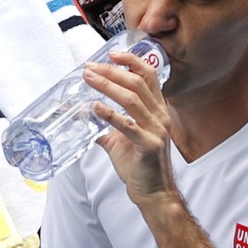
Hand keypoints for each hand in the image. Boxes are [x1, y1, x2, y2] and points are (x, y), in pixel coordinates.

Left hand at [83, 51, 177, 203]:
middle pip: (137, 82)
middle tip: (90, 67)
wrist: (153, 193)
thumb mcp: (122, 141)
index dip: (131, 61)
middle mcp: (160, 116)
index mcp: (157, 110)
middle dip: (111, 71)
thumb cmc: (140, 166)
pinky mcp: (148, 145)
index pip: (149, 76)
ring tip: (89, 79)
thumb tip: (87, 117)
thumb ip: (107, 127)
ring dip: (107, 86)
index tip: (112, 54)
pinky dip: (110, 114)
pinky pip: (127, 125)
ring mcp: (156, 129)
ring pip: (131, 99)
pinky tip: (95, 107)